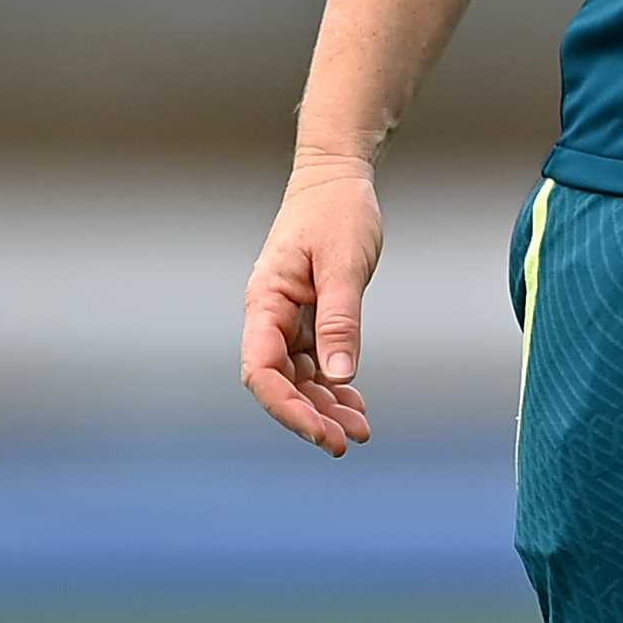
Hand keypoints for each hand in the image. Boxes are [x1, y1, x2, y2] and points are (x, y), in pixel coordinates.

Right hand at [241, 160, 385, 453]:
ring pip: (300, 379)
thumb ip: (341, 319)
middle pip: (279, 383)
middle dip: (309, 417)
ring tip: (361, 431)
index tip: (320, 432)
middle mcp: (270, 316)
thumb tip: (339, 375)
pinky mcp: (309, 318)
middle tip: (347, 443)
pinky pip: (316, 364)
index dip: (286, 408)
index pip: (262, 371)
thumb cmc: (336, 212)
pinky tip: (356, 406)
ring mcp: (289, 320)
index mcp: (266, 301)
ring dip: (325, 408)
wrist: (337, 180)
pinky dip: (335, 387)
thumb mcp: (344, 264)